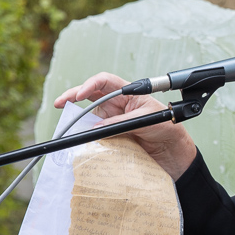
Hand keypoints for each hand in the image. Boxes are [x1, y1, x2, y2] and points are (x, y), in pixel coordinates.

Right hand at [54, 73, 196, 180]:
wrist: (173, 152)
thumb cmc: (167, 127)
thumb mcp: (147, 120)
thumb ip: (122, 122)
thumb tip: (97, 127)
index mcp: (128, 93)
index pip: (104, 81)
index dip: (90, 84)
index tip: (80, 94)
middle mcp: (117, 105)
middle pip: (90, 95)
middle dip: (73, 96)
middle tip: (60, 103)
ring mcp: (112, 121)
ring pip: (89, 116)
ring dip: (77, 118)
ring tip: (67, 124)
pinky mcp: (111, 137)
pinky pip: (95, 135)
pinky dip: (86, 137)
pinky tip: (79, 140)